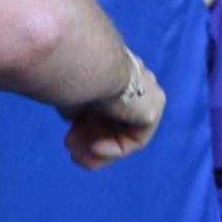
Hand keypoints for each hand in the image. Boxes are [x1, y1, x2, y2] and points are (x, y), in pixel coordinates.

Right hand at [64, 52, 165, 168]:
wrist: (87, 66)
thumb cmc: (71, 75)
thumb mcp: (71, 94)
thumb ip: (77, 106)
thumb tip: (73, 118)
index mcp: (117, 72)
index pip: (107, 108)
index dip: (85, 128)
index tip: (68, 140)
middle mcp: (136, 81)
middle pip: (116, 122)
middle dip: (90, 141)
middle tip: (71, 150)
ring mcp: (148, 94)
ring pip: (124, 133)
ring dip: (98, 150)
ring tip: (77, 155)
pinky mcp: (153, 109)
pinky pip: (135, 139)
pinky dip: (113, 148)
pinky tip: (94, 148)